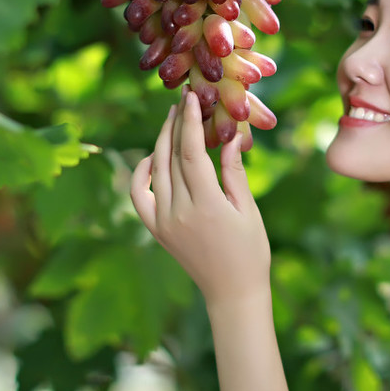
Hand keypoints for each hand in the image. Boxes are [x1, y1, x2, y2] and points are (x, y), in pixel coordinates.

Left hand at [130, 89, 271, 305]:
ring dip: (161, 141)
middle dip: (175, 124)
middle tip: (181, 99)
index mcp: (207, 205)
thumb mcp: (248, 209)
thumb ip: (234, 172)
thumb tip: (230, 135)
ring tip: (171, 120)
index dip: (189, 121)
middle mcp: (179, 212)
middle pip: (170, 156)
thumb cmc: (250, 251)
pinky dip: (142, 172)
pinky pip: (139, 195)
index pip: (191, 152)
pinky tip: (153, 156)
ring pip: (155, 170)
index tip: (191, 98)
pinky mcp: (156, 230)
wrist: (232, 292)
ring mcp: (163, 222)